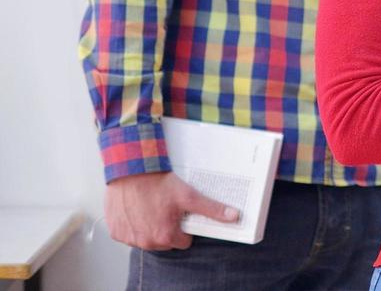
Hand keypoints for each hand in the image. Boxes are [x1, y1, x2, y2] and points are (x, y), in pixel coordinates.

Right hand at [104, 170, 239, 250]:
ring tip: (152, 205)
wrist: (130, 170)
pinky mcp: (116, 231)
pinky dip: (134, 224)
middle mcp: (145, 241)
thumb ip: (211, 209)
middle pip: (164, 241)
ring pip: (146, 238)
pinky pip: (129, 233)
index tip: (181, 214)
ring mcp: (129, 237)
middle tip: (167, 207)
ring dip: (150, 226)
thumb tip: (233, 216)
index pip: (182, 242)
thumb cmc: (158, 182)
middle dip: (167, 227)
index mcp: (164, 237)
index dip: (184, 227)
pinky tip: (138, 208)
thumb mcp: (189, 196)